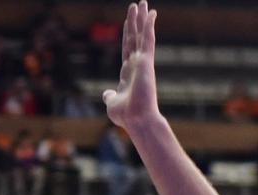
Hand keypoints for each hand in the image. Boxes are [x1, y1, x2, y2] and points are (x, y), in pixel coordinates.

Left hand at [103, 1, 160, 129]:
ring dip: (142, 18)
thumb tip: (106, 93)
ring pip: (142, 35)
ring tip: (142, 2)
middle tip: (138, 5)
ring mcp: (142, 62)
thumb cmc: (125, 115)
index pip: (127, 49)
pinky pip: (148, 39)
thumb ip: (110, 96)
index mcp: (128, 73)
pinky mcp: (146, 61)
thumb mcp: (112, 103)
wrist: (136, 119)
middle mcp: (136, 65)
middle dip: (136, 21)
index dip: (127, 35)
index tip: (128, 22)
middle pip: (135, 38)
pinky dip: (149, 25)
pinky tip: (151, 12)